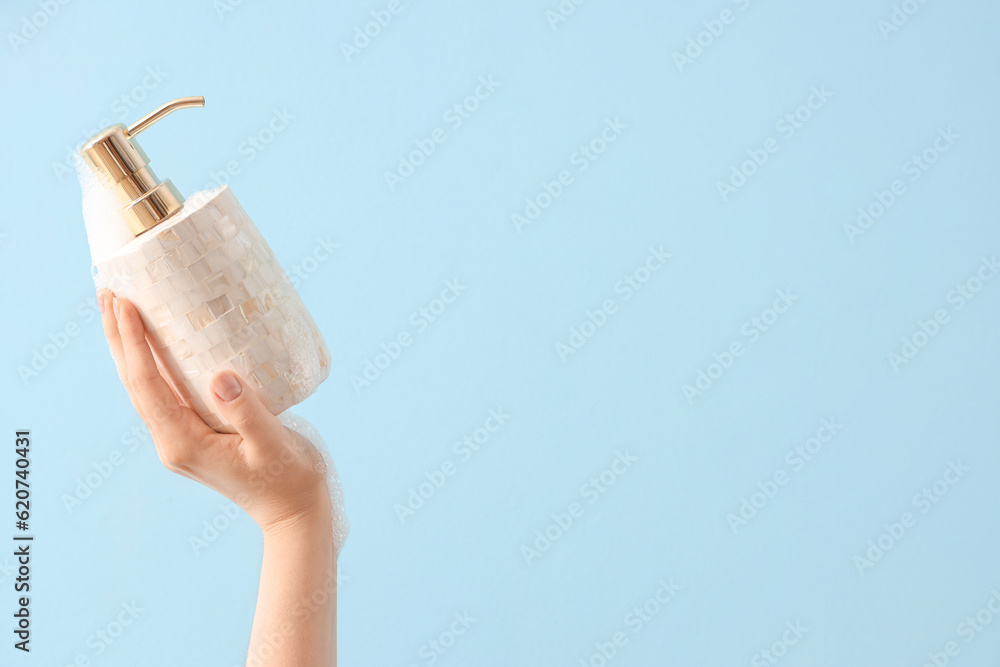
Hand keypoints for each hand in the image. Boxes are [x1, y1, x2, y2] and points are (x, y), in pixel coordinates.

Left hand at [98, 290, 330, 533]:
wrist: (295, 511)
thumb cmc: (290, 479)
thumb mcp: (273, 445)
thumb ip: (247, 413)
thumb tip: (220, 377)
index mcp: (183, 444)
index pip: (147, 385)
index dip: (133, 343)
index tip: (124, 304)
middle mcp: (173, 442)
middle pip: (134, 384)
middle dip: (118, 339)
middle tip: (108, 292)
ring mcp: (181, 439)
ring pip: (145, 388)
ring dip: (129, 349)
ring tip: (119, 309)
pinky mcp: (195, 434)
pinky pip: (164, 393)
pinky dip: (153, 363)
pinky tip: (156, 344)